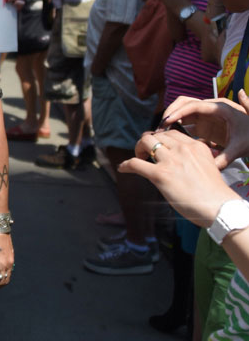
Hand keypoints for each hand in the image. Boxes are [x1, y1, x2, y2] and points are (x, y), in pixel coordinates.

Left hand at [119, 129, 234, 227]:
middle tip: (145, 153)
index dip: (161, 138)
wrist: (218, 206)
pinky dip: (126, 165)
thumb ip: (196, 158)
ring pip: (146, 143)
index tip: (157, 146)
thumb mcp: (209, 166)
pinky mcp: (160, 175)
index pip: (172, 134)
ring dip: (138, 149)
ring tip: (138, 158)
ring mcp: (170, 161)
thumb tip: (187, 160)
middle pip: (157, 136)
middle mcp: (182, 149)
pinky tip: (122, 169)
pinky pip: (136, 164)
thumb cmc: (214, 193)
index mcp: (195, 146)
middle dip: (148, 142)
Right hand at [161, 92, 248, 167]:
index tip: (165, 122)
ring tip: (161, 134)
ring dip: (171, 119)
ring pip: (183, 111)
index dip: (178, 112)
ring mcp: (206, 115)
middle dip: (171, 113)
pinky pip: (186, 122)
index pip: (193, 105)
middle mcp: (210, 108)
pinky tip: (170, 139)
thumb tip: (212, 169)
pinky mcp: (204, 124)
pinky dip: (176, 127)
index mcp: (219, 108)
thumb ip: (225, 157)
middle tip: (160, 128)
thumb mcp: (239, 147)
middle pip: (184, 103)